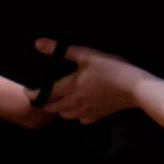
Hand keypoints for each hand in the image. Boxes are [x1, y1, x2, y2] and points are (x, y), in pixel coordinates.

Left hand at [31, 40, 147, 123]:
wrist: (135, 88)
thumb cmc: (111, 69)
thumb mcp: (87, 55)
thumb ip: (62, 50)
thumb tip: (38, 44)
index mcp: (68, 88)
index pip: (42, 96)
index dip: (31, 94)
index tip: (27, 89)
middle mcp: (73, 104)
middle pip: (51, 108)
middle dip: (45, 102)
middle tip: (44, 92)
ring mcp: (85, 112)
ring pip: (65, 115)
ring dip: (59, 108)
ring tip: (62, 98)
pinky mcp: (98, 116)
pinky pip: (81, 119)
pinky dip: (77, 114)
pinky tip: (82, 106)